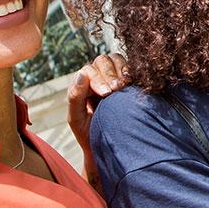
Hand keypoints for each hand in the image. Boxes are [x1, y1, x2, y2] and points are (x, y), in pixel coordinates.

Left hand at [67, 53, 129, 187]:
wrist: (107, 147)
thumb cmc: (89, 134)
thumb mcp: (76, 119)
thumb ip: (75, 97)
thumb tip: (81, 74)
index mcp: (82, 85)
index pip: (88, 70)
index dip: (97, 79)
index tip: (106, 93)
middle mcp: (96, 76)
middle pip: (102, 61)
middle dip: (110, 74)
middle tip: (116, 90)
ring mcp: (112, 77)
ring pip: (116, 59)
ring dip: (121, 70)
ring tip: (125, 85)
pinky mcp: (127, 80)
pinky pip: (130, 67)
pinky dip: (132, 71)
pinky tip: (133, 82)